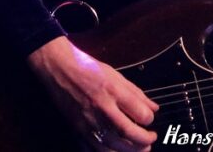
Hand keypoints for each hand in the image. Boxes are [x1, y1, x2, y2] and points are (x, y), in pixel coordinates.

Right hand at [27, 36, 158, 150]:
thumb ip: (136, 93)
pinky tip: (115, 150)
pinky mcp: (77, 129)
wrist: (59, 69)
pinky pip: (92, 148)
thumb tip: (153, 108)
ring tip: (138, 149)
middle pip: (127, 133)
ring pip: (111, 145)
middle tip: (151, 140)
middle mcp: (101, 108)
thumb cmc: (88, 69)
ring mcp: (88, 120)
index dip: (149, 119)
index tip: (150, 119)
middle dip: (143, 140)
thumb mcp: (116, 75)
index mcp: (113, 91)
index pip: (139, 113)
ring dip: (128, 151)